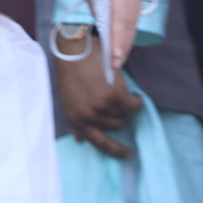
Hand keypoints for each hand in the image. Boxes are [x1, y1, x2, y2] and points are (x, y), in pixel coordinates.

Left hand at [50, 29, 140, 157]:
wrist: (74, 49)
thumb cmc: (70, 71)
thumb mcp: (67, 100)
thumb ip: (74, 121)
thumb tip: (79, 139)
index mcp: (76, 120)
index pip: (100, 144)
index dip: (115, 151)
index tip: (127, 153)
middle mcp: (89, 117)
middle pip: (116, 126)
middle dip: (117, 114)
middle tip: (113, 98)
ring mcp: (101, 107)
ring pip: (124, 115)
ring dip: (124, 105)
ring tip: (117, 90)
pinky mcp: (114, 95)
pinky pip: (134, 105)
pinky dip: (135, 100)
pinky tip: (131, 93)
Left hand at [71, 0, 144, 70]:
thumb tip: (99, 19)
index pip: (119, 19)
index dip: (118, 41)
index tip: (115, 60)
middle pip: (130, 21)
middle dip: (124, 45)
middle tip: (115, 65)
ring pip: (135, 16)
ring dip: (128, 36)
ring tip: (119, 55)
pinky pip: (136, 7)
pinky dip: (130, 22)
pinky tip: (124, 33)